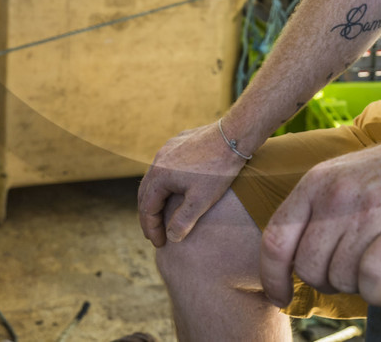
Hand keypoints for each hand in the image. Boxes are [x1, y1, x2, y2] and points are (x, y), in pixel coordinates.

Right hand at [138, 121, 249, 247]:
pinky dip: (165, 183)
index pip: (147, 209)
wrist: (234, 135)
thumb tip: (171, 237)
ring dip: (156, 198)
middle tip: (154, 233)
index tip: (159, 244)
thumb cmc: (218, 170)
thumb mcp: (201, 200)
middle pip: (146, 193)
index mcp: (159, 176)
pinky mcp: (179, 142)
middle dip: (149, 216)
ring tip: (162, 213)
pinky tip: (175, 188)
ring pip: (155, 178)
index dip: (151, 229)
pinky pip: (166, 166)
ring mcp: (168, 149)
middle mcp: (158, 160)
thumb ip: (183, 221)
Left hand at [259, 120, 380, 306]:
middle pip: (308, 267)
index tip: (282, 296)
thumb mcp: (352, 176)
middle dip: (330, 282)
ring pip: (341, 278)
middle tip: (356, 274)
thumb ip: (322, 210)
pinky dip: (380, 293)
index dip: (273, 276)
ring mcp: (370, 209)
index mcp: (319, 180)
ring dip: (360, 285)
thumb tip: (297, 257)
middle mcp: (338, 193)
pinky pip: (373, 280)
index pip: (276, 239)